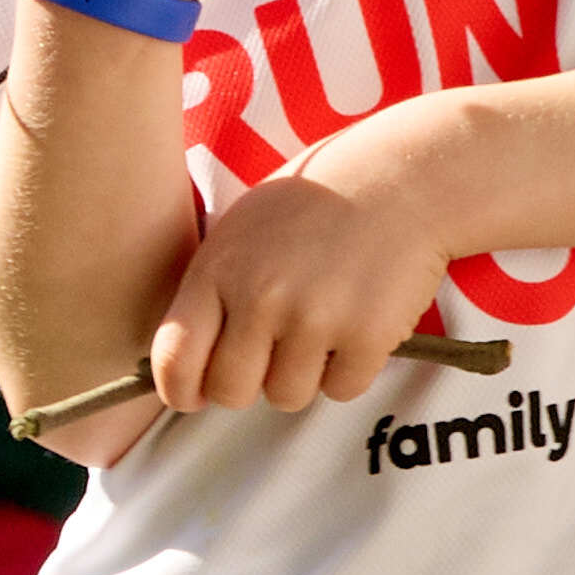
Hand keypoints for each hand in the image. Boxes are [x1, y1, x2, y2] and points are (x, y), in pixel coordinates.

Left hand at [149, 126, 453, 417]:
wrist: (399, 177)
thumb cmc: (316, 202)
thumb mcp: (240, 230)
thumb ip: (212, 291)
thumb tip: (188, 359)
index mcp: (217, 270)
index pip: (174, 360)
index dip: (182, 390)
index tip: (196, 393)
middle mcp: (259, 298)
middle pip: (231, 392)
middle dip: (250, 383)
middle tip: (273, 352)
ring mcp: (313, 319)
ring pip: (287, 396)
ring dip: (303, 374)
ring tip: (320, 324)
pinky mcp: (366, 336)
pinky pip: (341, 389)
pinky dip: (350, 368)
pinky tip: (355, 322)